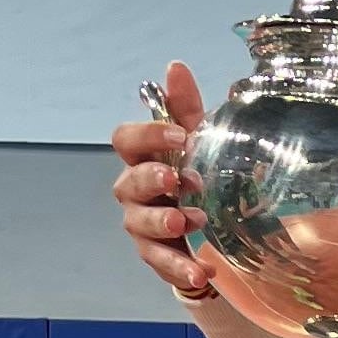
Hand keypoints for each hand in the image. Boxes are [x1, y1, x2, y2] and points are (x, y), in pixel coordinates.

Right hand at [109, 61, 211, 293]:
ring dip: (164, 222)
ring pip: (139, 224)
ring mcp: (142, 225)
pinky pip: (161, 263)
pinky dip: (181, 267)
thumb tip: (174, 67)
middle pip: (128, 183)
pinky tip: (203, 271)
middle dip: (152, 180)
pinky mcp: (157, 256)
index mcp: (143, 158)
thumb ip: (187, 108)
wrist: (211, 227)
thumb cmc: (198, 175)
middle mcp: (135, 191)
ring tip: (191, 222)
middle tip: (179, 181)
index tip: (182, 135)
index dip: (148, 136)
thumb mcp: (200, 141)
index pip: (126, 141)